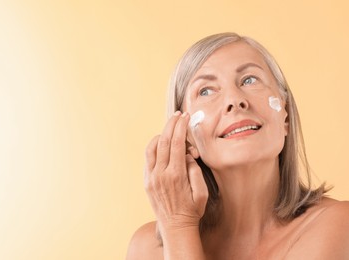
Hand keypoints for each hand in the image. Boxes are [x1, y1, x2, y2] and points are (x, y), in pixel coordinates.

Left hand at [144, 111, 207, 235]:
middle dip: (172, 124)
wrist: (176, 228)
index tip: (186, 116)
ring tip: (171, 126)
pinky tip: (162, 142)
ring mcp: (151, 177)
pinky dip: (154, 146)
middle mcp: (161, 174)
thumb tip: (187, 154)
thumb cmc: (192, 210)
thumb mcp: (202, 192)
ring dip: (162, 133)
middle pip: (165, 140)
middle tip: (178, 114)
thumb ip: (194, 170)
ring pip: (152, 147)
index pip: (177, 143)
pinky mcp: (147, 181)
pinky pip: (148, 158)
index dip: (181, 126)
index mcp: (176, 175)